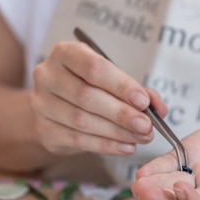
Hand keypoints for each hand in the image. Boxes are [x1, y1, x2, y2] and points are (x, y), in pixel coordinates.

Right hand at [30, 41, 165, 155]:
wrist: (54, 108)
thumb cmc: (87, 87)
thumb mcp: (110, 79)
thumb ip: (136, 90)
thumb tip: (158, 108)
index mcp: (65, 53)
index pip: (93, 67)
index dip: (120, 85)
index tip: (143, 101)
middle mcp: (47, 76)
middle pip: (86, 96)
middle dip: (121, 113)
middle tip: (146, 126)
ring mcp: (41, 104)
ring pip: (82, 121)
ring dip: (116, 132)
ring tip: (140, 137)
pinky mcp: (43, 129)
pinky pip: (77, 140)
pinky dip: (105, 145)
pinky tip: (125, 146)